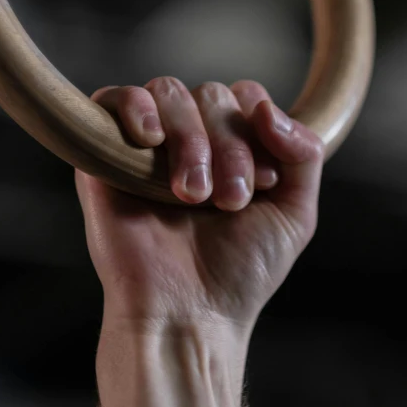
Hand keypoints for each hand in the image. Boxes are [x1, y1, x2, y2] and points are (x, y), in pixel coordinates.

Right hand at [76, 78, 323, 338]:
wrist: (188, 314)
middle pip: (212, 94)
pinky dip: (135, 107)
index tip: (263, 184)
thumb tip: (266, 107)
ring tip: (193, 194)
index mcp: (230, 147)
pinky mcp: (103, 155)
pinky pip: (112, 98)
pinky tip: (152, 141)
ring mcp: (145, 147)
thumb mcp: (295, 213)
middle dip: (229, 145)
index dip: (259, 128)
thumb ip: (303, 153)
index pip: (246, 96)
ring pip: (170, 92)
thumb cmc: (238, 272)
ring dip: (191, 140)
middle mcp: (189, 141)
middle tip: (229, 201)